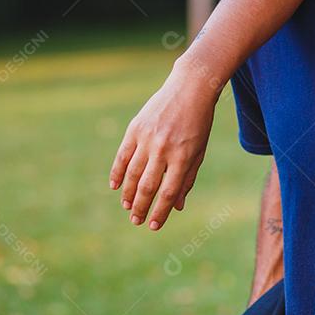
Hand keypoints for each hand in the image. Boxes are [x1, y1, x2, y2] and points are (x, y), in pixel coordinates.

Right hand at [109, 58, 219, 229]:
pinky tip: (115, 186)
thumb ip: (187, 178)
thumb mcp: (199, 150)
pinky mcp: (136, 128)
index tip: (153, 226)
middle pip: (148, 186)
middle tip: (136, 220)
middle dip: (141, 207)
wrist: (190, 88)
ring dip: (128, 193)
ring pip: (133, 173)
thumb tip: (176, 206)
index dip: (160, 212)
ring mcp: (148, 138)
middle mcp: (164, 148)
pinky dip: (117, 172)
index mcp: (184, 156)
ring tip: (127, 206)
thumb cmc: (199, 123)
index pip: (168, 192)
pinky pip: (122, 155)